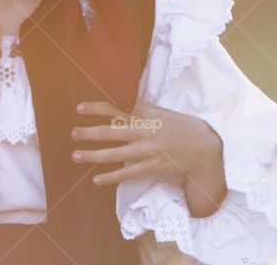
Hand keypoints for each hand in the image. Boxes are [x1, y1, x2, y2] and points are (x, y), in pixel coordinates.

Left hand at [70, 101, 223, 190]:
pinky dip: (111, 177)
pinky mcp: (152, 167)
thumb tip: (116, 96)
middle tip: (73, 134)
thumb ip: (137, 106)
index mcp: (144, 114)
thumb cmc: (177, 124)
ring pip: (115, 154)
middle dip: (88, 133)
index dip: (95, 108)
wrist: (203, 146)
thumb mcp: (158, 109)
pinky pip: (127, 174)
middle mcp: (144, 131)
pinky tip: (96, 179)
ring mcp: (147, 151)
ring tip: (76, 155)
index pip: (115, 107)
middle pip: (110, 132)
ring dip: (93, 155)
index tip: (79, 108)